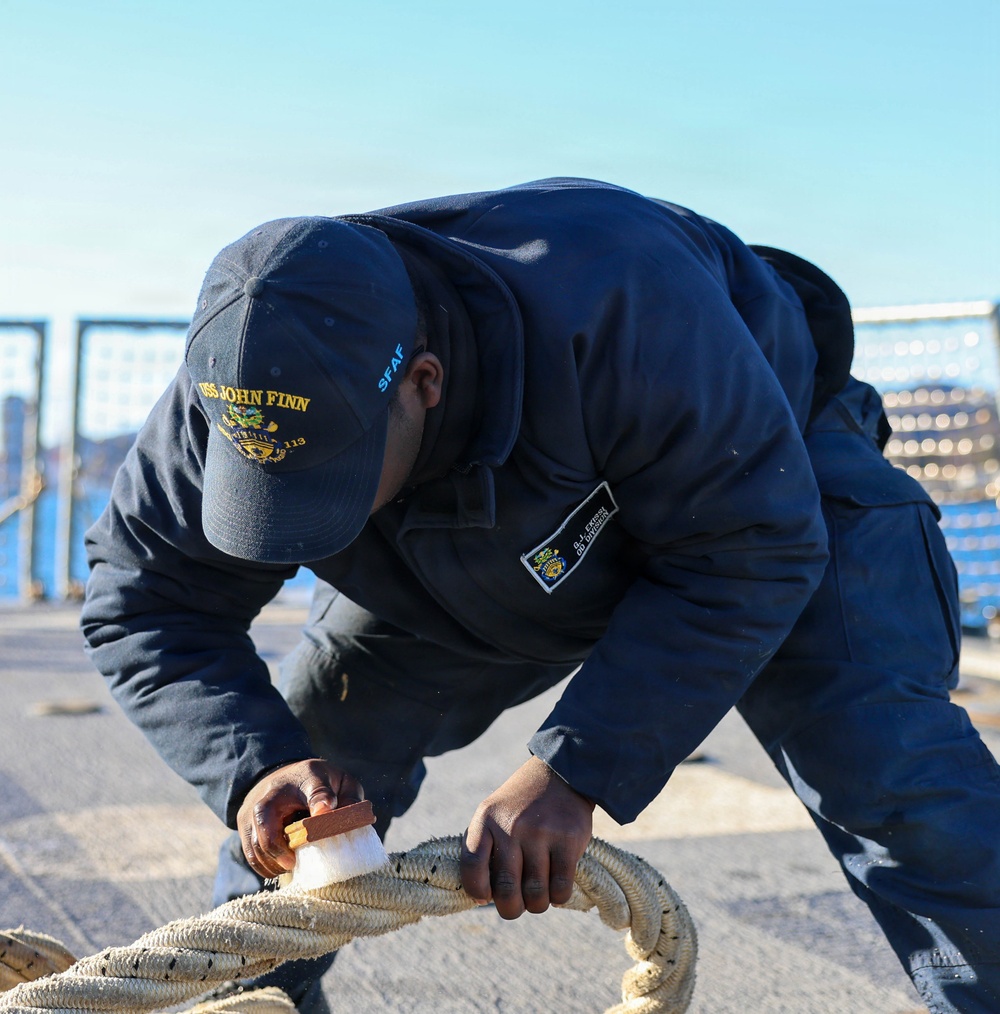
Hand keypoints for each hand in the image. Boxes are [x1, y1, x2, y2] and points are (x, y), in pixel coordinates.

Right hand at [236, 758, 363, 878]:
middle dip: (278, 848)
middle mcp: (272, 792)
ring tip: (289, 867)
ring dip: (271, 862)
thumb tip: (345, 820)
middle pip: (265, 819)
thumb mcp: (341, 782)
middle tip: (293, 863)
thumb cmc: (318, 785)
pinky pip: (250, 853)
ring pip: (254, 843)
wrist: (286, 776)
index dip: (320, 801)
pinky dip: (264, 866)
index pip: (314, 788)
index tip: (325, 813)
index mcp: (306, 777)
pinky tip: (280, 867)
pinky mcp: (243, 824)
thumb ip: (349, 797)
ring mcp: (253, 808)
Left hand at [461, 755, 593, 919]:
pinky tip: (555, 887)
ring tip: (537, 895)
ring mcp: (541, 833)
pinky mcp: (568, 840)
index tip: (484, 896)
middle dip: (511, 908)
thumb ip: (484, 848)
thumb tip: (482, 897)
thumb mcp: (493, 814)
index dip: (477, 890)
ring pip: (536, 895)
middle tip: (516, 905)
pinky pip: (561, 888)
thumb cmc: (521, 806)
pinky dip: (558, 897)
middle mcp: (512, 826)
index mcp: (486, 819)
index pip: (472, 866)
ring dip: (536, 904)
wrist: (560, 774)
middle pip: (506, 890)